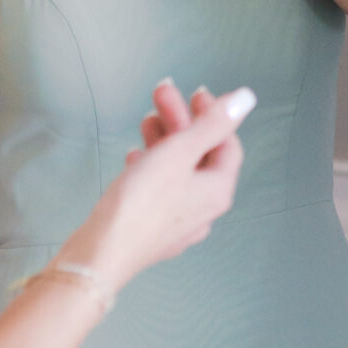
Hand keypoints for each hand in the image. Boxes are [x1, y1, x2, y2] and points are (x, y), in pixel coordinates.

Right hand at [69, 82, 254, 292]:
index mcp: (218, 191)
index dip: (214, 115)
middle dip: (182, 122)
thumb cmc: (140, 203)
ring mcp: (179, 222)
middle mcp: (204, 209)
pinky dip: (152, 167)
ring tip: (145, 120)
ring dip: (165, 141)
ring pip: (178, 172)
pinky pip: (160, 190)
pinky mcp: (153, 229)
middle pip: (201, 156)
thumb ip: (212, 123)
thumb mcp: (179, 152)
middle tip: (160, 96)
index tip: (194, 93)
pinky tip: (135, 157)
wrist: (100, 254)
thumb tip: (247, 98)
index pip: (227, 144)